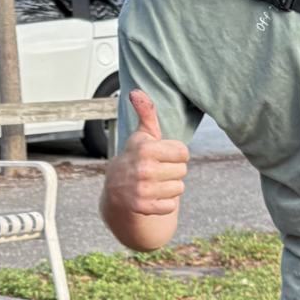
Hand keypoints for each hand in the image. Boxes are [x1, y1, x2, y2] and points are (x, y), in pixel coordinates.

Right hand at [104, 89, 188, 231]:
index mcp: (146, 149)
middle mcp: (143, 169)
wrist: (115, 189)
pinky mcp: (143, 207)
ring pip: (178, 188)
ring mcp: (142, 190)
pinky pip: (171, 206)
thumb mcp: (142, 135)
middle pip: (182, 171)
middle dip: (173, 171)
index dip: (176, 154)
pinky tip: (152, 196)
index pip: (183, 152)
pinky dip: (164, 203)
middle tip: (157, 170)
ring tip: (154, 183)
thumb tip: (135, 92)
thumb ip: (146, 113)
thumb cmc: (136, 157)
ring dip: (169, 187)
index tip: (162, 155)